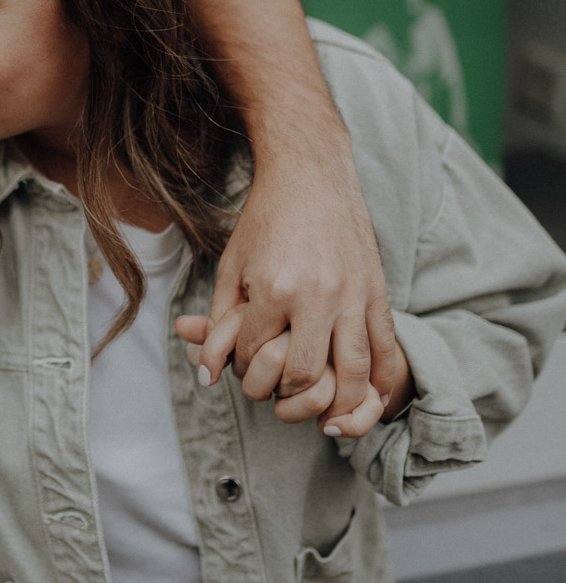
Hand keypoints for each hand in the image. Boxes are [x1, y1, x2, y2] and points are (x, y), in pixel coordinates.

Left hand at [200, 145, 399, 427]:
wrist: (310, 175)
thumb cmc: (263, 220)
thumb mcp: (230, 266)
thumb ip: (218, 321)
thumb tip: (206, 373)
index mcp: (273, 290)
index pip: (254, 355)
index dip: (242, 367)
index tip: (240, 363)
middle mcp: (316, 297)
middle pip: (305, 375)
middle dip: (287, 394)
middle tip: (277, 395)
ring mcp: (352, 295)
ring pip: (353, 371)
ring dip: (339, 401)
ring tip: (326, 416)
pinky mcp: (376, 291)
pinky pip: (385, 348)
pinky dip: (380, 381)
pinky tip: (373, 399)